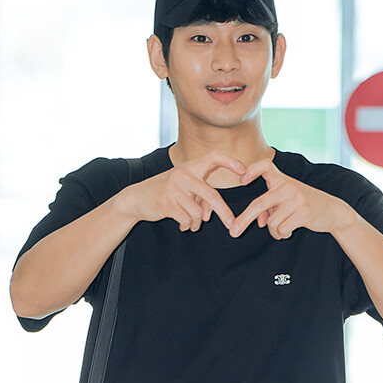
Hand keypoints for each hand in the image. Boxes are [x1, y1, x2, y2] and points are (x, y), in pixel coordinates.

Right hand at [117, 150, 246, 231]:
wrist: (137, 198)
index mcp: (190, 166)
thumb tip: (209, 215)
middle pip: (212, 195)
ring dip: (197, 222)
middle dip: (224, 213)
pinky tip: (181, 223)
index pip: (213, 156)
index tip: (245, 171)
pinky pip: (187, 219)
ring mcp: (174, 188)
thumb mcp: (184, 189)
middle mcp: (183, 174)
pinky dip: (187, 225)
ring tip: (190, 222)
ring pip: (198, 213)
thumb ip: (199, 197)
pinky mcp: (166, 202)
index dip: (230, 161)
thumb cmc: (166, 192)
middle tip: (232, 225)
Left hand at [229, 158, 355, 239]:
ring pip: (271, 223)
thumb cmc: (304, 205)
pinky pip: (282, 229)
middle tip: (234, 232)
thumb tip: (258, 222)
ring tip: (283, 228)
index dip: (251, 171)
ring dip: (274, 231)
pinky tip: (289, 232)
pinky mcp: (303, 213)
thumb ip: (270, 208)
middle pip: (259, 204)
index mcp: (282, 179)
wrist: (333, 211)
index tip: (241, 181)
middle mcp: (288, 187)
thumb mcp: (286, 201)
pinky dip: (282, 235)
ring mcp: (296, 199)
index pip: (265, 166)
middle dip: (244, 219)